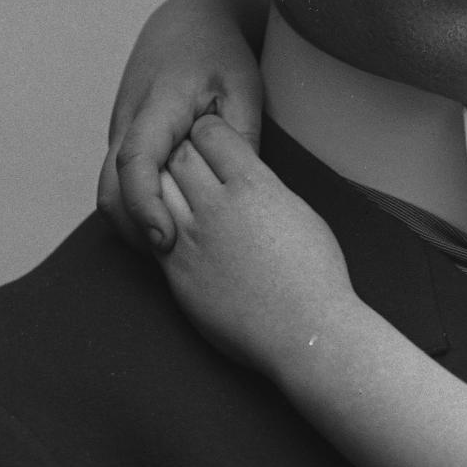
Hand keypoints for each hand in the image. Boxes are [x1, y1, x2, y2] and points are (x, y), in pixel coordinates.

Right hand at [96, 0, 267, 251]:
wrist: (189, 21)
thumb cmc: (223, 55)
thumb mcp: (244, 91)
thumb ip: (238, 142)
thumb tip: (235, 196)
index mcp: (157, 103)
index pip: (134, 162)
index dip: (145, 206)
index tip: (165, 241)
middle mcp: (126, 120)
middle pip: (109, 190)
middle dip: (135, 231)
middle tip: (178, 262)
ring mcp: (118, 131)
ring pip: (108, 192)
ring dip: (134, 224)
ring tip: (178, 250)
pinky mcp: (122, 141)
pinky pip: (117, 184)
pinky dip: (136, 209)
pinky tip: (172, 226)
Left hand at [157, 114, 357, 373]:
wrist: (305, 334)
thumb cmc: (316, 279)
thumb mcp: (301, 214)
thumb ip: (266, 188)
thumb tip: (245, 177)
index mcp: (254, 186)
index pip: (211, 132)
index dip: (210, 132)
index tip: (215, 144)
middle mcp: (217, 207)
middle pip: (178, 155)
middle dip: (183, 154)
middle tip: (195, 167)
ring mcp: (191, 240)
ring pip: (156, 191)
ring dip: (165, 186)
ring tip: (184, 198)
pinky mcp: (176, 273)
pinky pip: (150, 233)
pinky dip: (158, 223)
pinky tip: (175, 229)